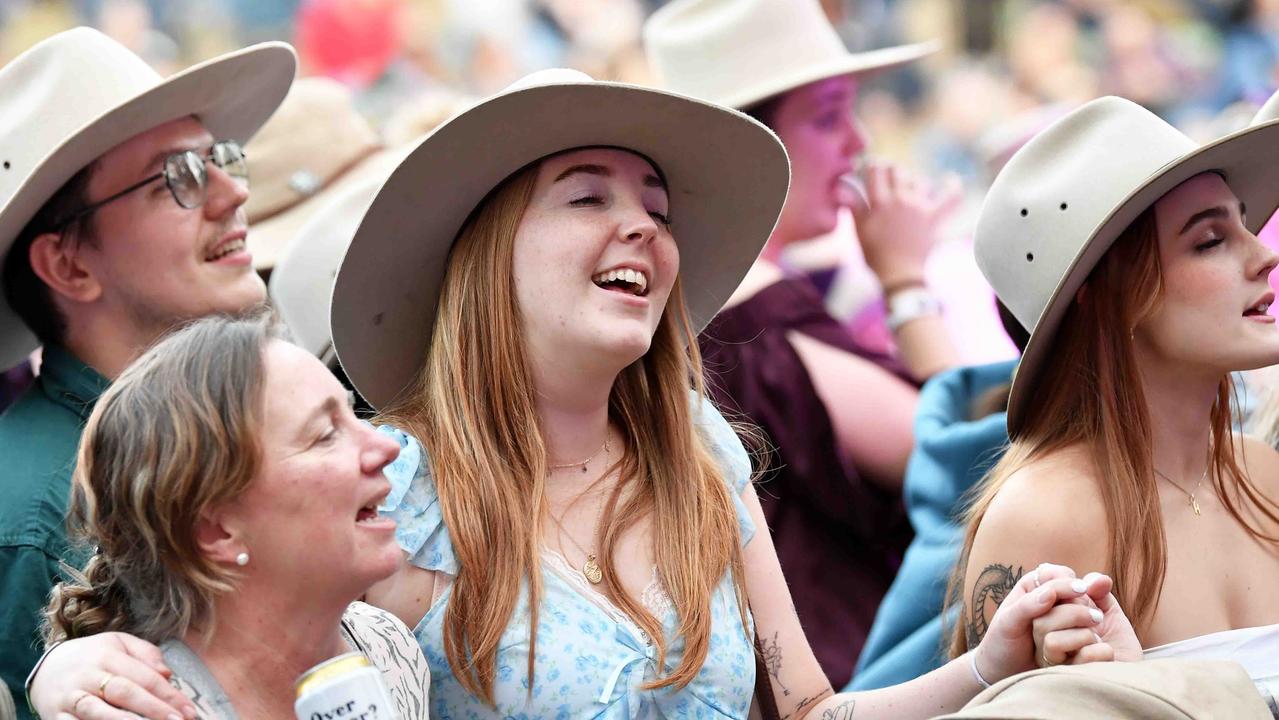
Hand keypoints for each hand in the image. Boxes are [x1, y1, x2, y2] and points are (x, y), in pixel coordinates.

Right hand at [29, 633, 195, 719]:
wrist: (47, 668)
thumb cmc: (93, 656)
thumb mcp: (119, 643)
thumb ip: (146, 654)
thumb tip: (167, 673)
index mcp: (107, 655)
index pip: (144, 677)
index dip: (168, 694)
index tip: (188, 709)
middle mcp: (87, 676)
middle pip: (124, 693)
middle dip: (153, 710)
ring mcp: (70, 698)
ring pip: (99, 713)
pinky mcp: (57, 716)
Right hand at [850, 162, 960, 288]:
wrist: (898, 275)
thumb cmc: (875, 255)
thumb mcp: (859, 230)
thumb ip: (853, 205)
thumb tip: (843, 187)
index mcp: (879, 202)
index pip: (876, 170)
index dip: (873, 166)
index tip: (872, 169)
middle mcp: (900, 200)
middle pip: (897, 170)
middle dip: (892, 171)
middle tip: (889, 178)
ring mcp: (919, 207)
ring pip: (918, 179)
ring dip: (912, 180)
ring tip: (908, 187)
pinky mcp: (934, 217)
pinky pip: (950, 197)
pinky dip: (952, 186)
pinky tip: (950, 179)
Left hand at [972, 563, 1096, 683]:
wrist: (1006, 672)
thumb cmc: (1002, 644)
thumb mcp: (1008, 624)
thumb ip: (1027, 606)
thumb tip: (1051, 592)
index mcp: (1034, 586)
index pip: (1060, 575)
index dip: (1070, 583)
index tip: (1081, 591)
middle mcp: (1052, 599)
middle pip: (1077, 594)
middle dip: (1078, 605)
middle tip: (1087, 617)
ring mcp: (1065, 618)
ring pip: (1086, 612)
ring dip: (1084, 621)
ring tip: (1083, 630)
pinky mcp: (1074, 637)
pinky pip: (1088, 633)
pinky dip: (1087, 637)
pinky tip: (1079, 646)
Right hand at [1031, 571, 1141, 665]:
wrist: (1135, 673)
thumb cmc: (1116, 642)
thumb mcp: (1108, 611)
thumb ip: (1098, 592)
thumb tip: (1097, 580)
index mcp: (1050, 624)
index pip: (1040, 603)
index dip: (1060, 590)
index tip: (1085, 589)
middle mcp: (1046, 644)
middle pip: (1041, 621)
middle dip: (1074, 612)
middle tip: (1097, 617)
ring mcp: (1058, 664)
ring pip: (1052, 641)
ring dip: (1082, 634)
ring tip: (1098, 637)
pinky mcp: (1073, 680)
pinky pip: (1081, 657)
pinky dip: (1100, 650)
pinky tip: (1108, 653)